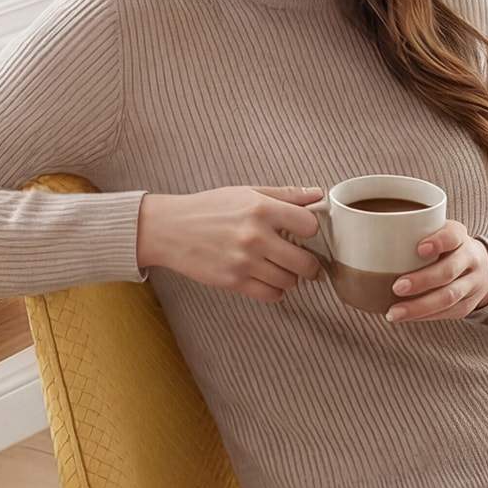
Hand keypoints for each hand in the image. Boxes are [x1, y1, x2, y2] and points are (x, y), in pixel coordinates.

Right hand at [135, 185, 325, 302]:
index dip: (312, 231)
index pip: (309, 225)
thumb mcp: (246, 193)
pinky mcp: (233, 282)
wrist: (169, 229)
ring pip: (290, 282)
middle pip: (305, 262)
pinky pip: (271, 295)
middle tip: (306, 263)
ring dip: (290, 278)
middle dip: (310, 265)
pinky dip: (275, 291)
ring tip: (280, 268)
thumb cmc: (208, 208)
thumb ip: (285, 195)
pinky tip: (267, 280)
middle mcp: (255, 236)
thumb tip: (317, 195)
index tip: (306, 234)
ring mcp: (244, 262)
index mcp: (260, 209)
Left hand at [387, 218, 487, 323]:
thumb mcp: (434, 232)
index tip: (420, 248)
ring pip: (448, 297)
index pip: (452, 236)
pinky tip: (404, 317)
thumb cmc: (443, 248)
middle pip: (448, 271)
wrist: (479, 268)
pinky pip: (446, 313)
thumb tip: (347, 230)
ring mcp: (472, 284)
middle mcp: (470, 259)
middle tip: (396, 287)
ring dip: (419, 307)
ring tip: (394, 313)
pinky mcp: (467, 305)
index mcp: (459, 236)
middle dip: (422, 281)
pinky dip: (424, 316)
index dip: (438, 242)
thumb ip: (407, 232)